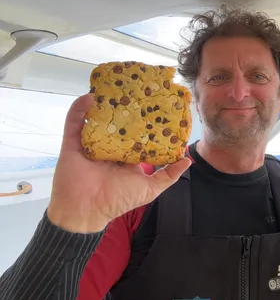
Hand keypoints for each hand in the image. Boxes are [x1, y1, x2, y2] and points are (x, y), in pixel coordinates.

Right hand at [47, 94, 191, 232]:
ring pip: (97, 118)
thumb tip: (187, 160)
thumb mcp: (150, 189)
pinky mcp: (73, 143)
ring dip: (103, 103)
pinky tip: (90, 98)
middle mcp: (110, 146)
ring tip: (114, 88)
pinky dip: (80, 109)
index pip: (137, 133)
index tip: (157, 105)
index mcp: (126, 154)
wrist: (87, 211)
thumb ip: (168, 175)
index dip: (146, 121)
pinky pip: (74, 122)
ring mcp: (90, 142)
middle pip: (118, 121)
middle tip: (136, 90)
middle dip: (126, 107)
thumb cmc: (118, 200)